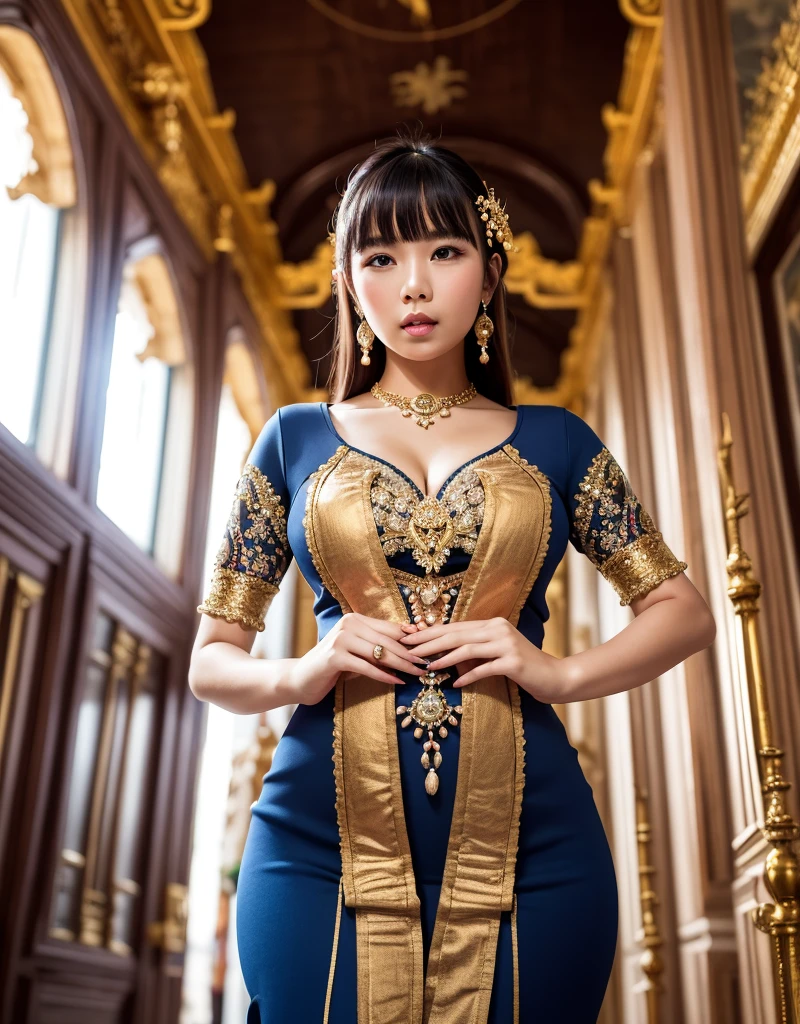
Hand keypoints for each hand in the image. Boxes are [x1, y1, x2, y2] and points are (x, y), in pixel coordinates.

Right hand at [290, 612, 427, 704]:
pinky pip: (367, 667)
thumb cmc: (333, 666)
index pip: (389, 628)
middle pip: (388, 641)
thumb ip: (377, 647)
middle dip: (410, 654)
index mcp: (355, 619)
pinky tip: (397, 682)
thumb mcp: (357, 652)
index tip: (428, 648)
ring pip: (380, 653)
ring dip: (402, 665)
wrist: (300, 679)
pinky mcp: (336, 657)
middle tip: (427, 665)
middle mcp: (348, 624)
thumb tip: (409, 649)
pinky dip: (384, 676)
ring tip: (417, 674)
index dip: (410, 639)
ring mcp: (341, 639)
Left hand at [400, 616, 572, 703]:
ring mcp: (507, 644)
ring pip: (467, 649)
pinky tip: (456, 684)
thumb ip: (474, 650)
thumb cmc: (522, 667)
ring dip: (444, 658)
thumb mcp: (495, 654)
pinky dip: (468, 676)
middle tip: (409, 649)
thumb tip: (442, 654)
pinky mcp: (513, 662)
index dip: (431, 632)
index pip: (455, 626)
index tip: (411, 638)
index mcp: (492, 624)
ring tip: (427, 667)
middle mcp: (498, 629)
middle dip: (430, 642)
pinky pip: (484, 668)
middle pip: (456, 634)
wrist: (555, 678)